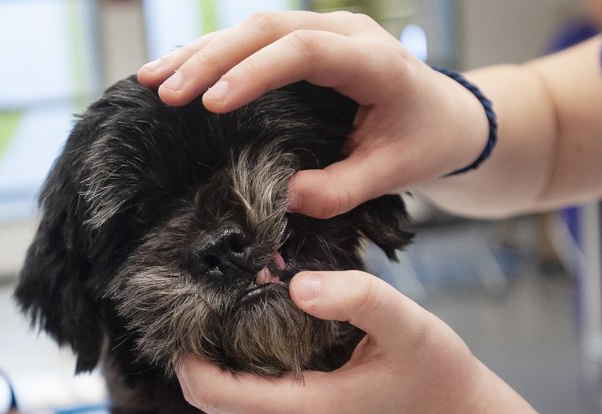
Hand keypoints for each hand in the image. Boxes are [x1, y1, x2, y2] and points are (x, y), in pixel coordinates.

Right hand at [138, 10, 488, 217]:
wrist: (448, 116)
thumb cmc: (424, 143)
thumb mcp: (392, 174)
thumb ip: (341, 190)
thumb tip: (283, 197)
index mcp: (374, 61)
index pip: (305, 53)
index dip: (254, 74)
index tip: (211, 105)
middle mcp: (346, 32)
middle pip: (267, 29)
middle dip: (211, 59)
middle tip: (164, 92)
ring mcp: (326, 30)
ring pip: (254, 28)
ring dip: (202, 52)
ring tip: (153, 79)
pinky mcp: (309, 41)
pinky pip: (257, 40)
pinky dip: (217, 56)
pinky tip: (180, 72)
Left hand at [177, 270, 492, 413]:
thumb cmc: (440, 376)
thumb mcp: (406, 323)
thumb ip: (353, 297)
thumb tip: (295, 282)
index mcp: (306, 410)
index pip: (211, 391)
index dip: (187, 352)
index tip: (190, 308)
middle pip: (209, 402)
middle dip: (196, 356)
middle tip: (207, 304)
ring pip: (229, 408)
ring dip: (218, 365)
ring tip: (231, 313)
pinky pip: (254, 408)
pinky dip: (244, 376)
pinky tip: (262, 335)